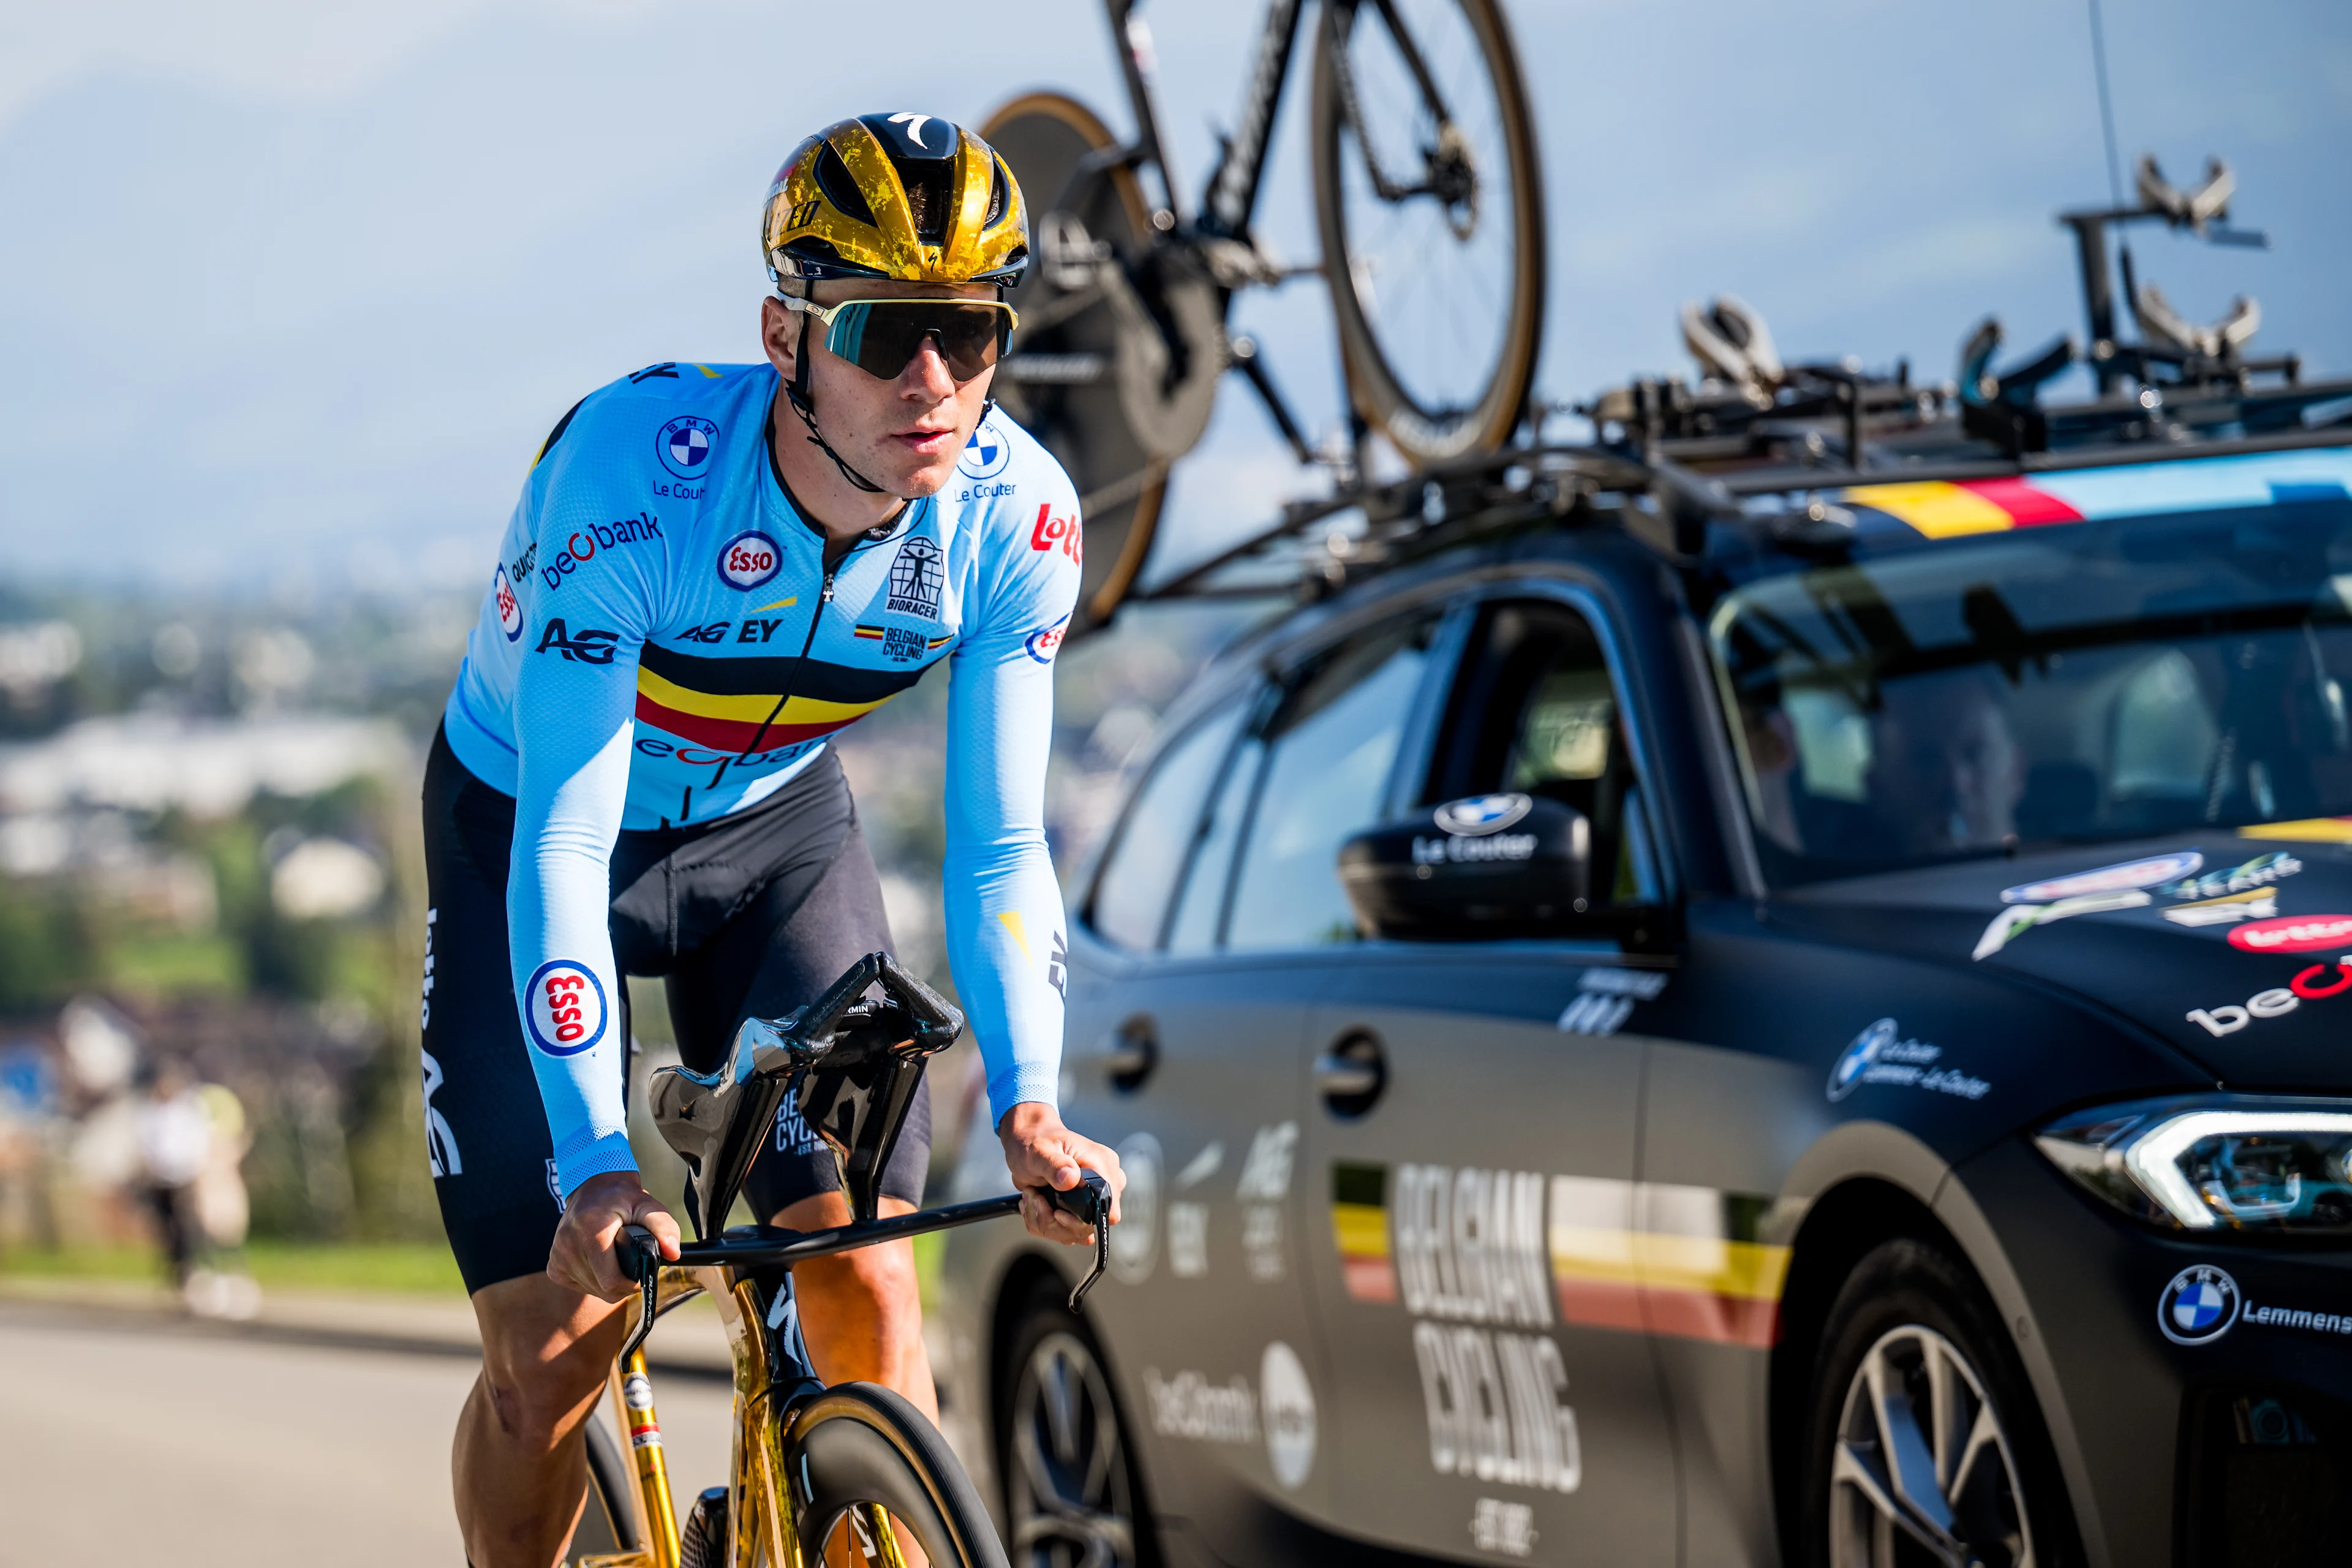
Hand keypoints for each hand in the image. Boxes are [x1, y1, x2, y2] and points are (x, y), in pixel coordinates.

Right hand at [546, 1170, 681, 1302]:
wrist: (593, 1188)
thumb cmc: (623, 1199)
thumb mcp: (647, 1206)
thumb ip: (664, 1227)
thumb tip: (673, 1253)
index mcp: (590, 1231)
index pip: (610, 1281)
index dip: (631, 1283)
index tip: (641, 1273)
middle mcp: (568, 1245)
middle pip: (602, 1289)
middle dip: (622, 1284)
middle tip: (631, 1265)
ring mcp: (558, 1256)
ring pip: (591, 1290)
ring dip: (607, 1282)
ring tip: (615, 1259)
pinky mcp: (553, 1265)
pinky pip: (578, 1286)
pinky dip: (593, 1280)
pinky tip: (599, 1263)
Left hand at [999, 1102, 1124, 1245]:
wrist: (1026, 1141)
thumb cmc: (1035, 1140)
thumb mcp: (1040, 1151)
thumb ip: (1055, 1164)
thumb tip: (1071, 1178)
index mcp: (1102, 1165)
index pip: (1108, 1209)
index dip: (1082, 1220)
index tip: (1056, 1211)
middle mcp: (1103, 1183)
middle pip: (1090, 1227)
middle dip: (1056, 1223)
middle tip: (1035, 1200)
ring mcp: (1092, 1197)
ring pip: (1075, 1233)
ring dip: (1046, 1222)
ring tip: (1033, 1198)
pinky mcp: (1080, 1208)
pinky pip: (1066, 1232)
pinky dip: (1045, 1223)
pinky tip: (1037, 1203)